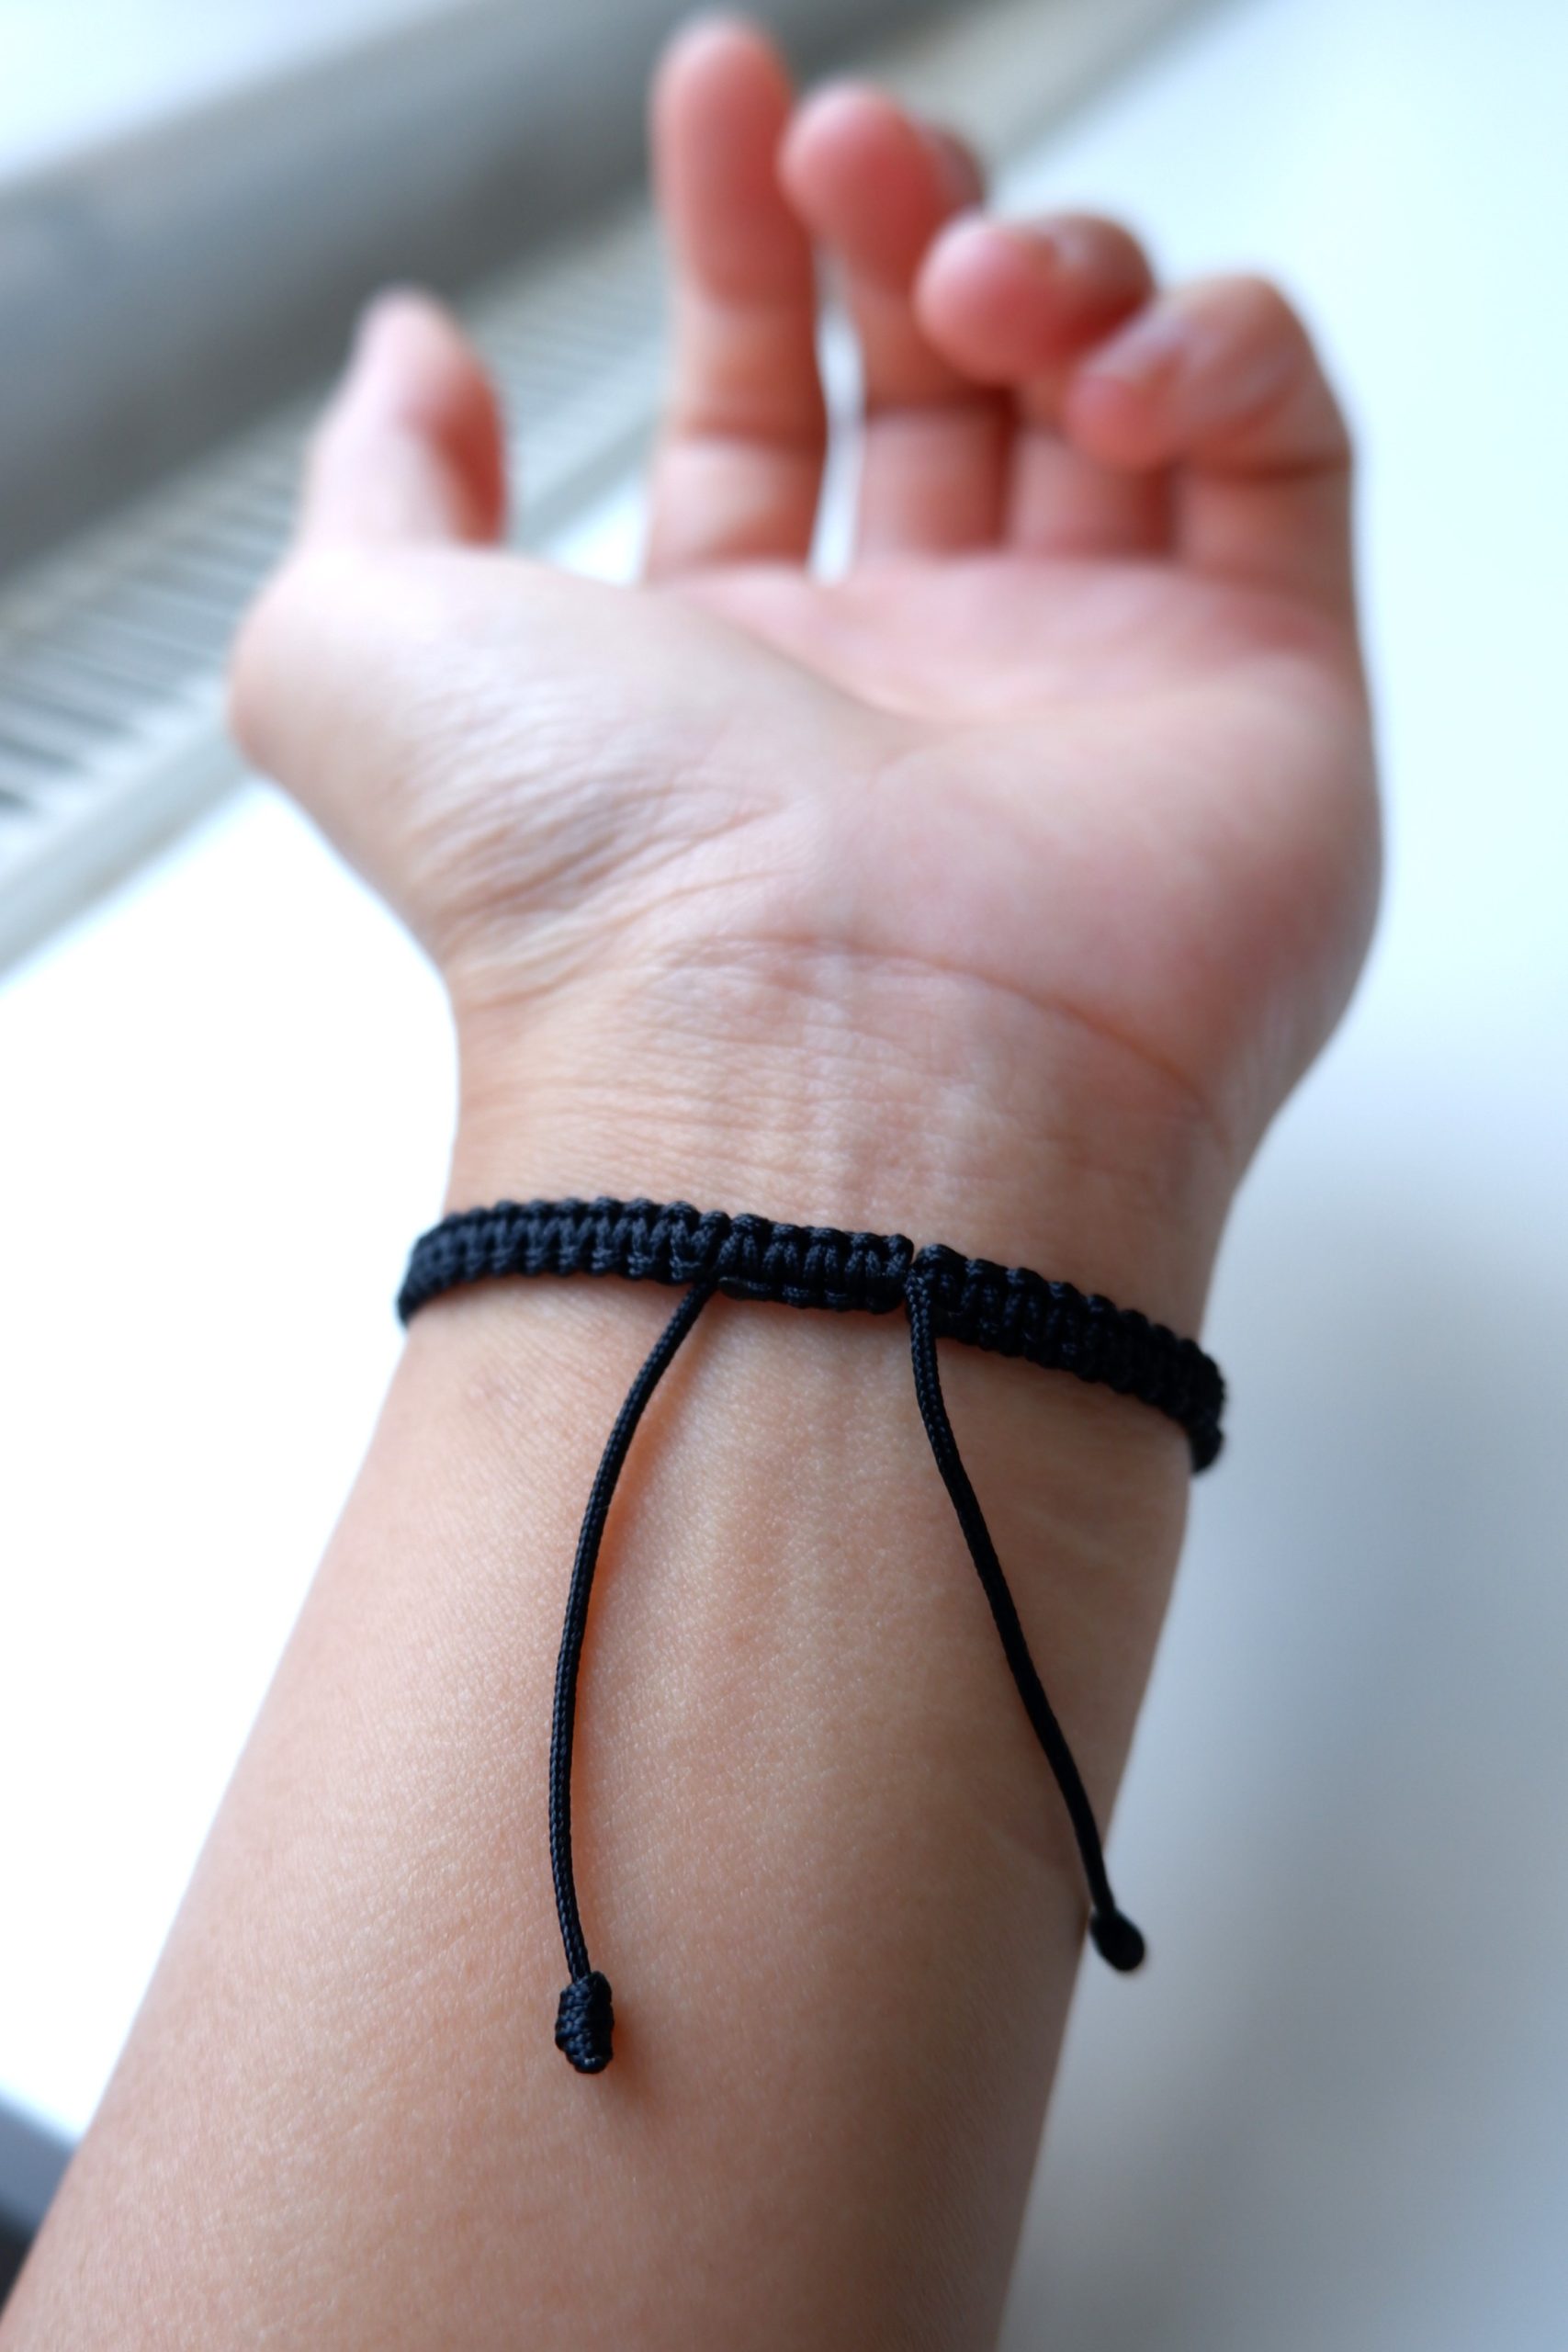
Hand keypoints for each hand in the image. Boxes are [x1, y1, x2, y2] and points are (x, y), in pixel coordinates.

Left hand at [230, 18, 1377, 1316]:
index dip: (739, 246)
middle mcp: (913, 693)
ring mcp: (1093, 691)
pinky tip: (1114, 374)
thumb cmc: (591, 896)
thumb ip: (373, 487)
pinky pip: (1284, 454)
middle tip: (852, 154)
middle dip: (898, 226)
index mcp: (724, 684)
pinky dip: (1218, 351)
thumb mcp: (356, 653)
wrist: (818, 1074)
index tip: (725, 100)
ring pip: (1119, 398)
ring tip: (973, 280)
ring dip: (1054, 270)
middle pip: (942, 385)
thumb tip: (415, 360)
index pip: (761, 414)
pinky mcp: (1263, 695)